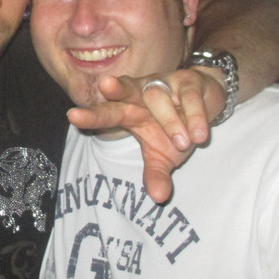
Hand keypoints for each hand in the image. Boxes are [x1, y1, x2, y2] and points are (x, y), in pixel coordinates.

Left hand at [67, 68, 223, 202]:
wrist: (206, 100)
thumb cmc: (175, 128)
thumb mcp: (164, 154)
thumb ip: (157, 173)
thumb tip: (159, 197)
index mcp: (128, 111)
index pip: (107, 113)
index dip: (91, 116)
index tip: (72, 116)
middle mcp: (141, 93)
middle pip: (125, 89)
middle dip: (115, 89)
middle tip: (106, 86)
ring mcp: (164, 83)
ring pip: (159, 98)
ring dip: (171, 122)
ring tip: (184, 142)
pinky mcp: (189, 81)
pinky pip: (189, 97)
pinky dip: (195, 116)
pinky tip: (199, 134)